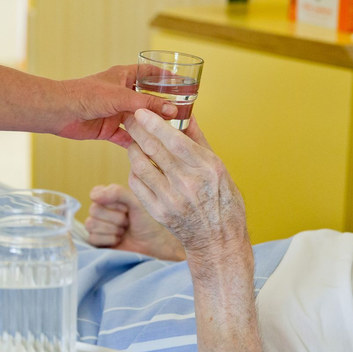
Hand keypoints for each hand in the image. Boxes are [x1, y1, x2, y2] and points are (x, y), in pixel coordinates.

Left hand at [56, 65, 177, 147]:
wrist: (59, 112)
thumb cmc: (86, 95)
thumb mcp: (122, 97)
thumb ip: (147, 104)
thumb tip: (172, 111)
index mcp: (124, 77)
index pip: (150, 73)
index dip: (166, 77)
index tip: (184, 83)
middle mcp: (121, 94)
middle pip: (147, 100)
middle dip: (163, 107)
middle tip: (184, 115)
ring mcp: (115, 112)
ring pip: (139, 121)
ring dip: (151, 128)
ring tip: (171, 135)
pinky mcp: (107, 129)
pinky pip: (126, 137)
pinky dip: (136, 143)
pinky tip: (151, 150)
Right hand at [85, 184, 184, 260]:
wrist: (154, 245)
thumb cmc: (147, 222)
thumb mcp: (136, 202)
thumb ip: (117, 193)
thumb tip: (93, 196)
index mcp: (108, 197)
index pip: (96, 193)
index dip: (111, 202)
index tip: (126, 208)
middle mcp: (101, 211)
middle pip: (94, 210)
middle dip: (115, 218)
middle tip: (127, 221)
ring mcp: (97, 226)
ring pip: (91, 224)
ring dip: (113, 229)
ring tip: (124, 231)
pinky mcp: (97, 242)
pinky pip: (92, 238)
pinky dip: (109, 240)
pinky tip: (118, 240)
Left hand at [123, 110, 249, 262]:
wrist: (218, 240)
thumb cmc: (223, 202)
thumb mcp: (220, 168)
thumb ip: (200, 141)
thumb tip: (187, 114)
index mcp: (208, 168)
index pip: (175, 140)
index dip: (155, 124)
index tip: (141, 111)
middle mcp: (189, 183)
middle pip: (154, 150)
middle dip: (137, 130)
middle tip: (129, 118)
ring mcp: (172, 199)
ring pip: (140, 166)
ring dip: (133, 149)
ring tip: (134, 142)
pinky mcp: (159, 212)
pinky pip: (137, 185)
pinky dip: (134, 171)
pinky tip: (138, 165)